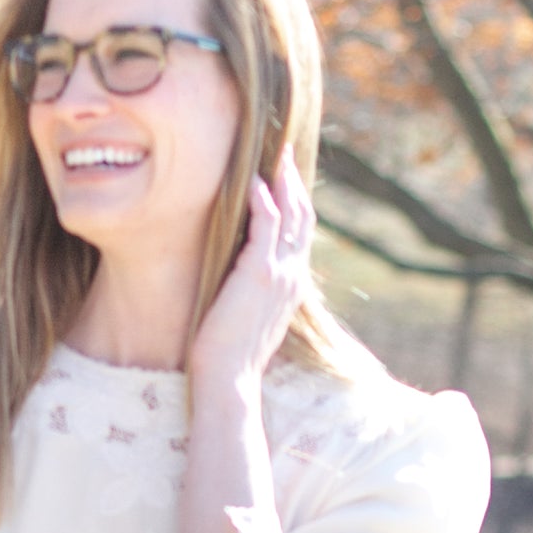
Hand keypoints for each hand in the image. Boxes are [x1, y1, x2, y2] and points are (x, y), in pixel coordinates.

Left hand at [189, 146, 315, 392]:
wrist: (229, 380)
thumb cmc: (229, 356)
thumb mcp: (247, 319)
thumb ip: (251, 293)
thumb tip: (236, 280)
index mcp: (292, 288)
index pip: (301, 236)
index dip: (297, 205)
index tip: (287, 180)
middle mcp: (293, 277)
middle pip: (303, 218)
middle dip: (295, 183)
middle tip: (286, 152)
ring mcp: (281, 274)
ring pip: (291, 214)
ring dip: (283, 181)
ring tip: (274, 156)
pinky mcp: (260, 272)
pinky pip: (267, 223)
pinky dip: (262, 199)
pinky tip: (252, 182)